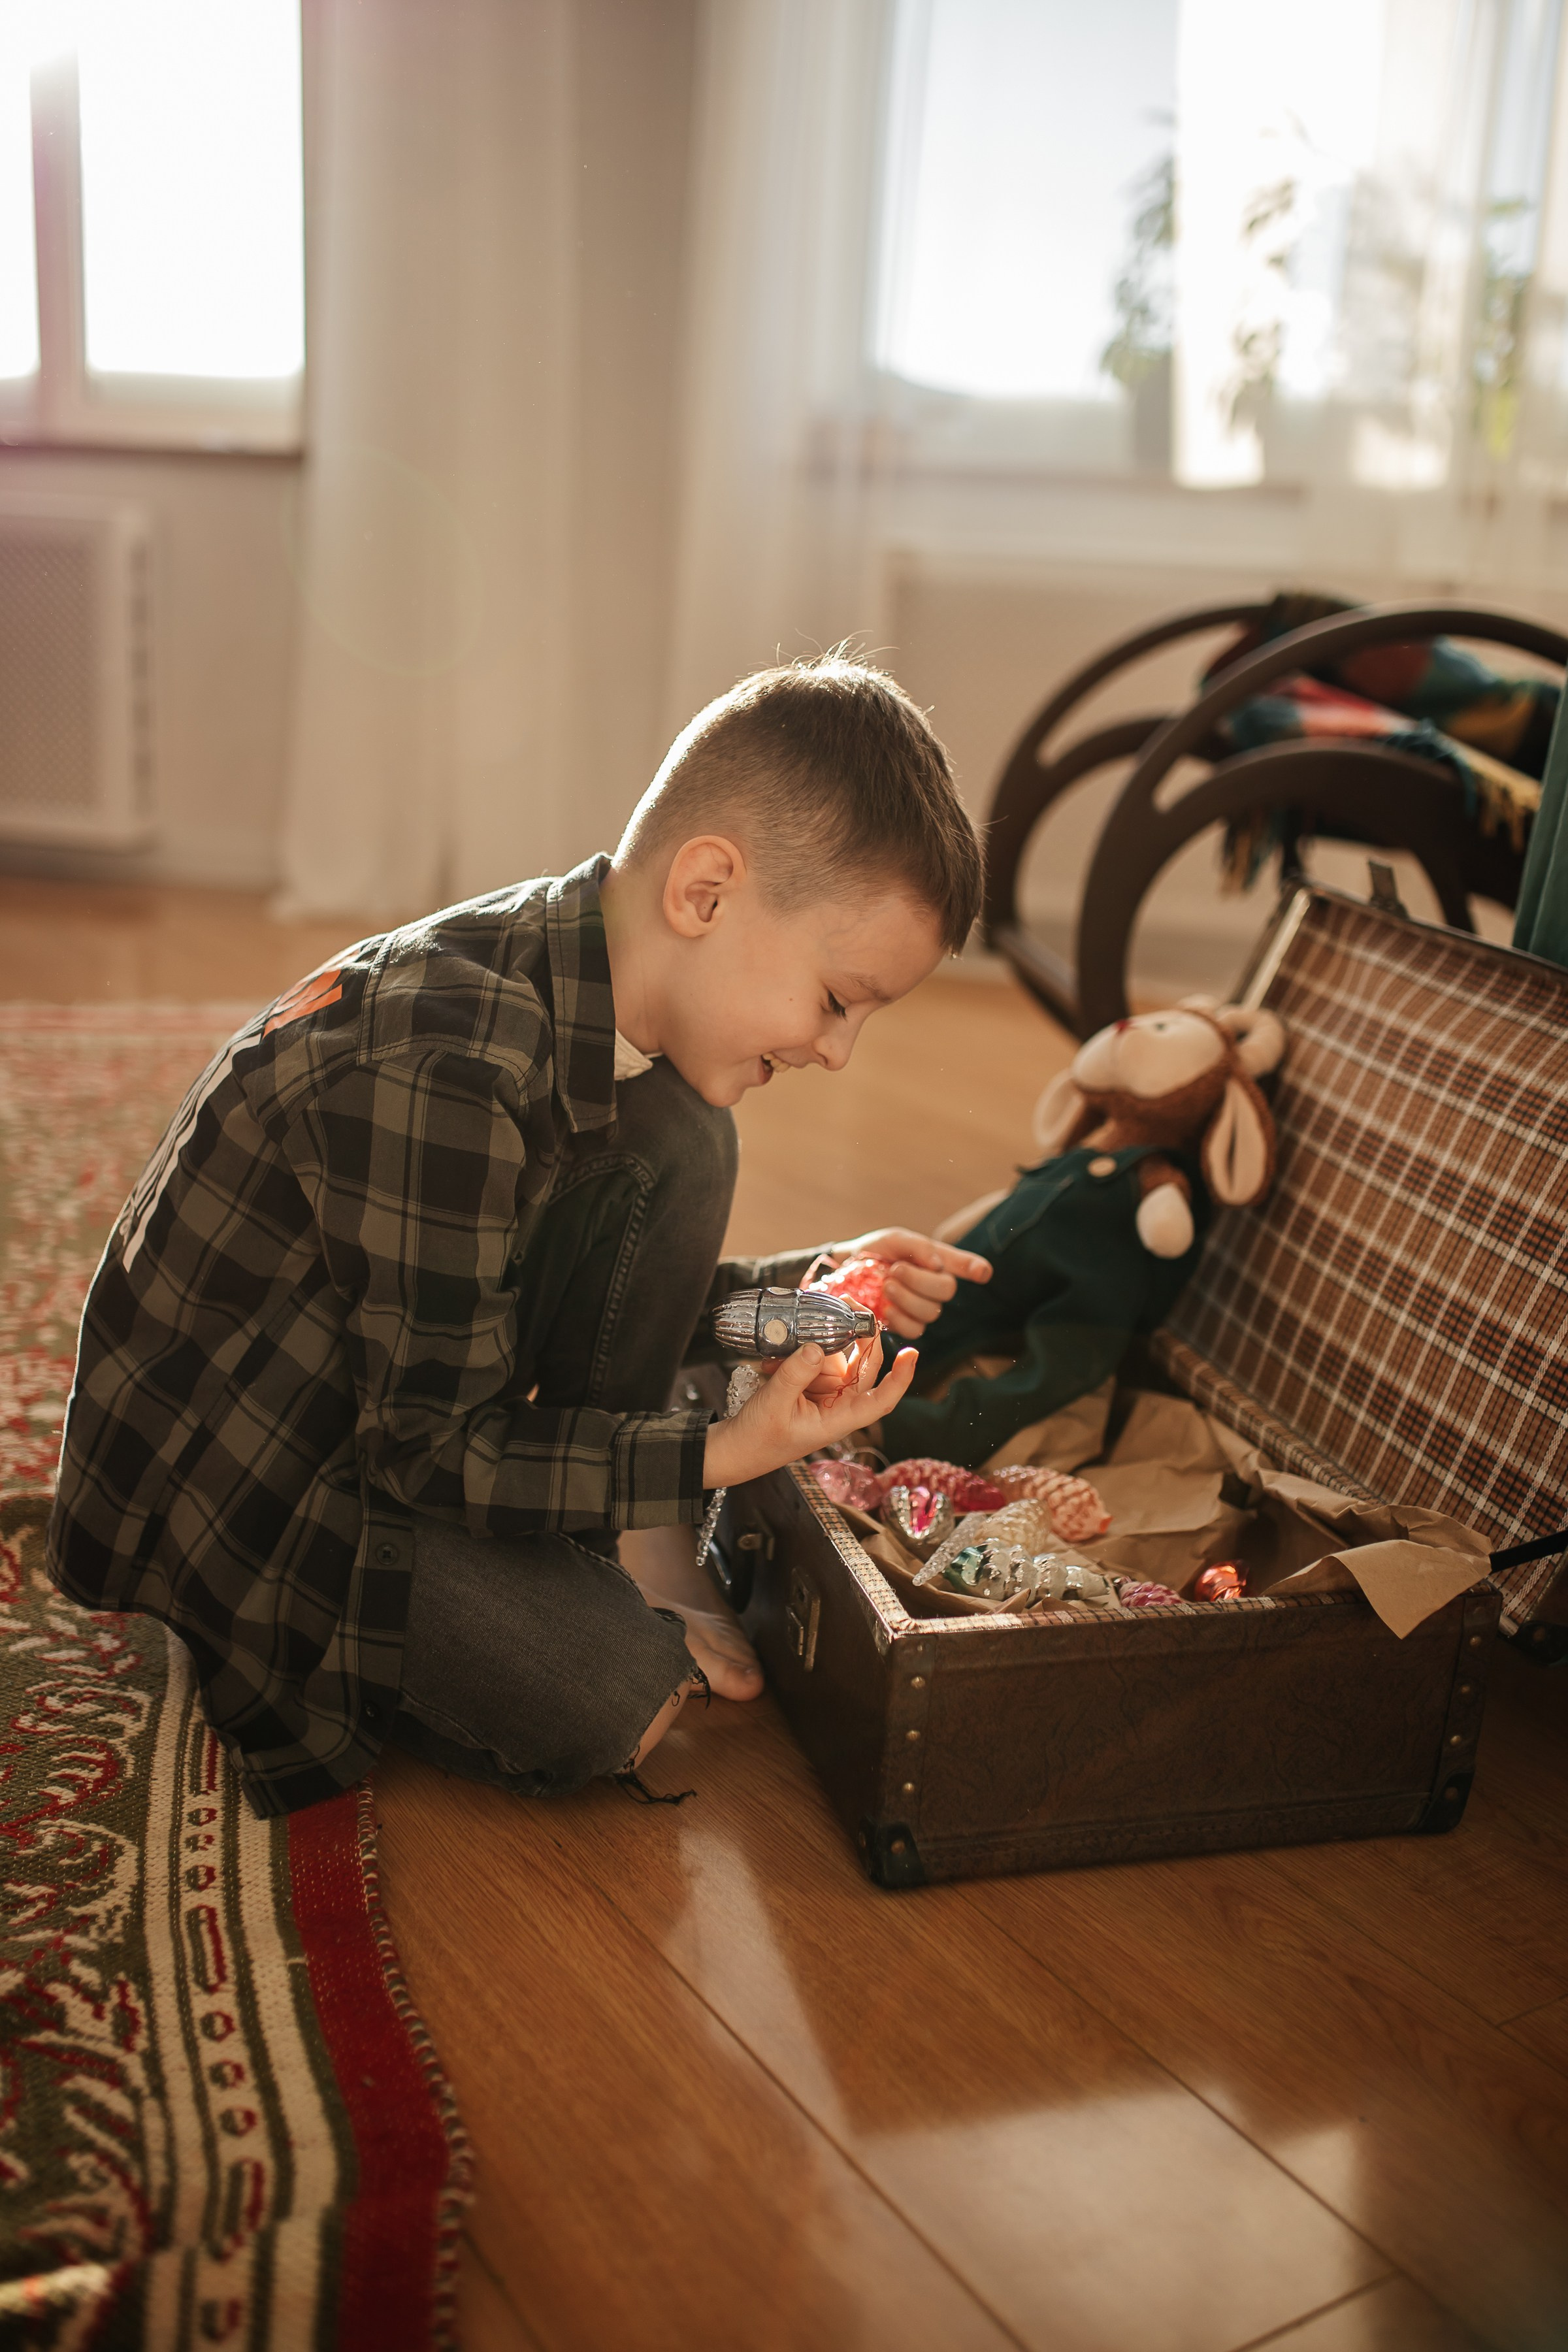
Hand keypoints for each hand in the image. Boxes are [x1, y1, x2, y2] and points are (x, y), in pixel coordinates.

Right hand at [704, 1333, 916, 1488]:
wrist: (735, 1449)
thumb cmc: (757, 1438)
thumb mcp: (773, 1404)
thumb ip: (795, 1375)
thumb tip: (818, 1348)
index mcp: (838, 1420)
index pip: (879, 1400)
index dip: (899, 1379)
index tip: (913, 1353)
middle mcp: (838, 1405)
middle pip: (862, 1367)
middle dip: (859, 1335)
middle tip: (848, 1302)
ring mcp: (824, 1394)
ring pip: (836, 1358)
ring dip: (815, 1347)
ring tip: (781, 1356)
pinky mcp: (809, 1385)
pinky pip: (814, 1359)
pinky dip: (798, 1354)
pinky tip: (772, 1364)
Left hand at [825, 1226, 991, 1339]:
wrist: (847, 1269)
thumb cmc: (876, 1250)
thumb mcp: (894, 1239)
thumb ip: (918, 1247)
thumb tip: (937, 1266)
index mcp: (937, 1261)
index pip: (965, 1265)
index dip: (975, 1268)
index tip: (981, 1273)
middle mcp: (935, 1286)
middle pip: (947, 1291)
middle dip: (919, 1281)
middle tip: (895, 1270)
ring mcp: (922, 1307)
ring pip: (930, 1312)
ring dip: (906, 1298)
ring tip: (886, 1286)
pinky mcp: (907, 1325)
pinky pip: (915, 1330)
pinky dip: (900, 1319)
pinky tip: (886, 1309)